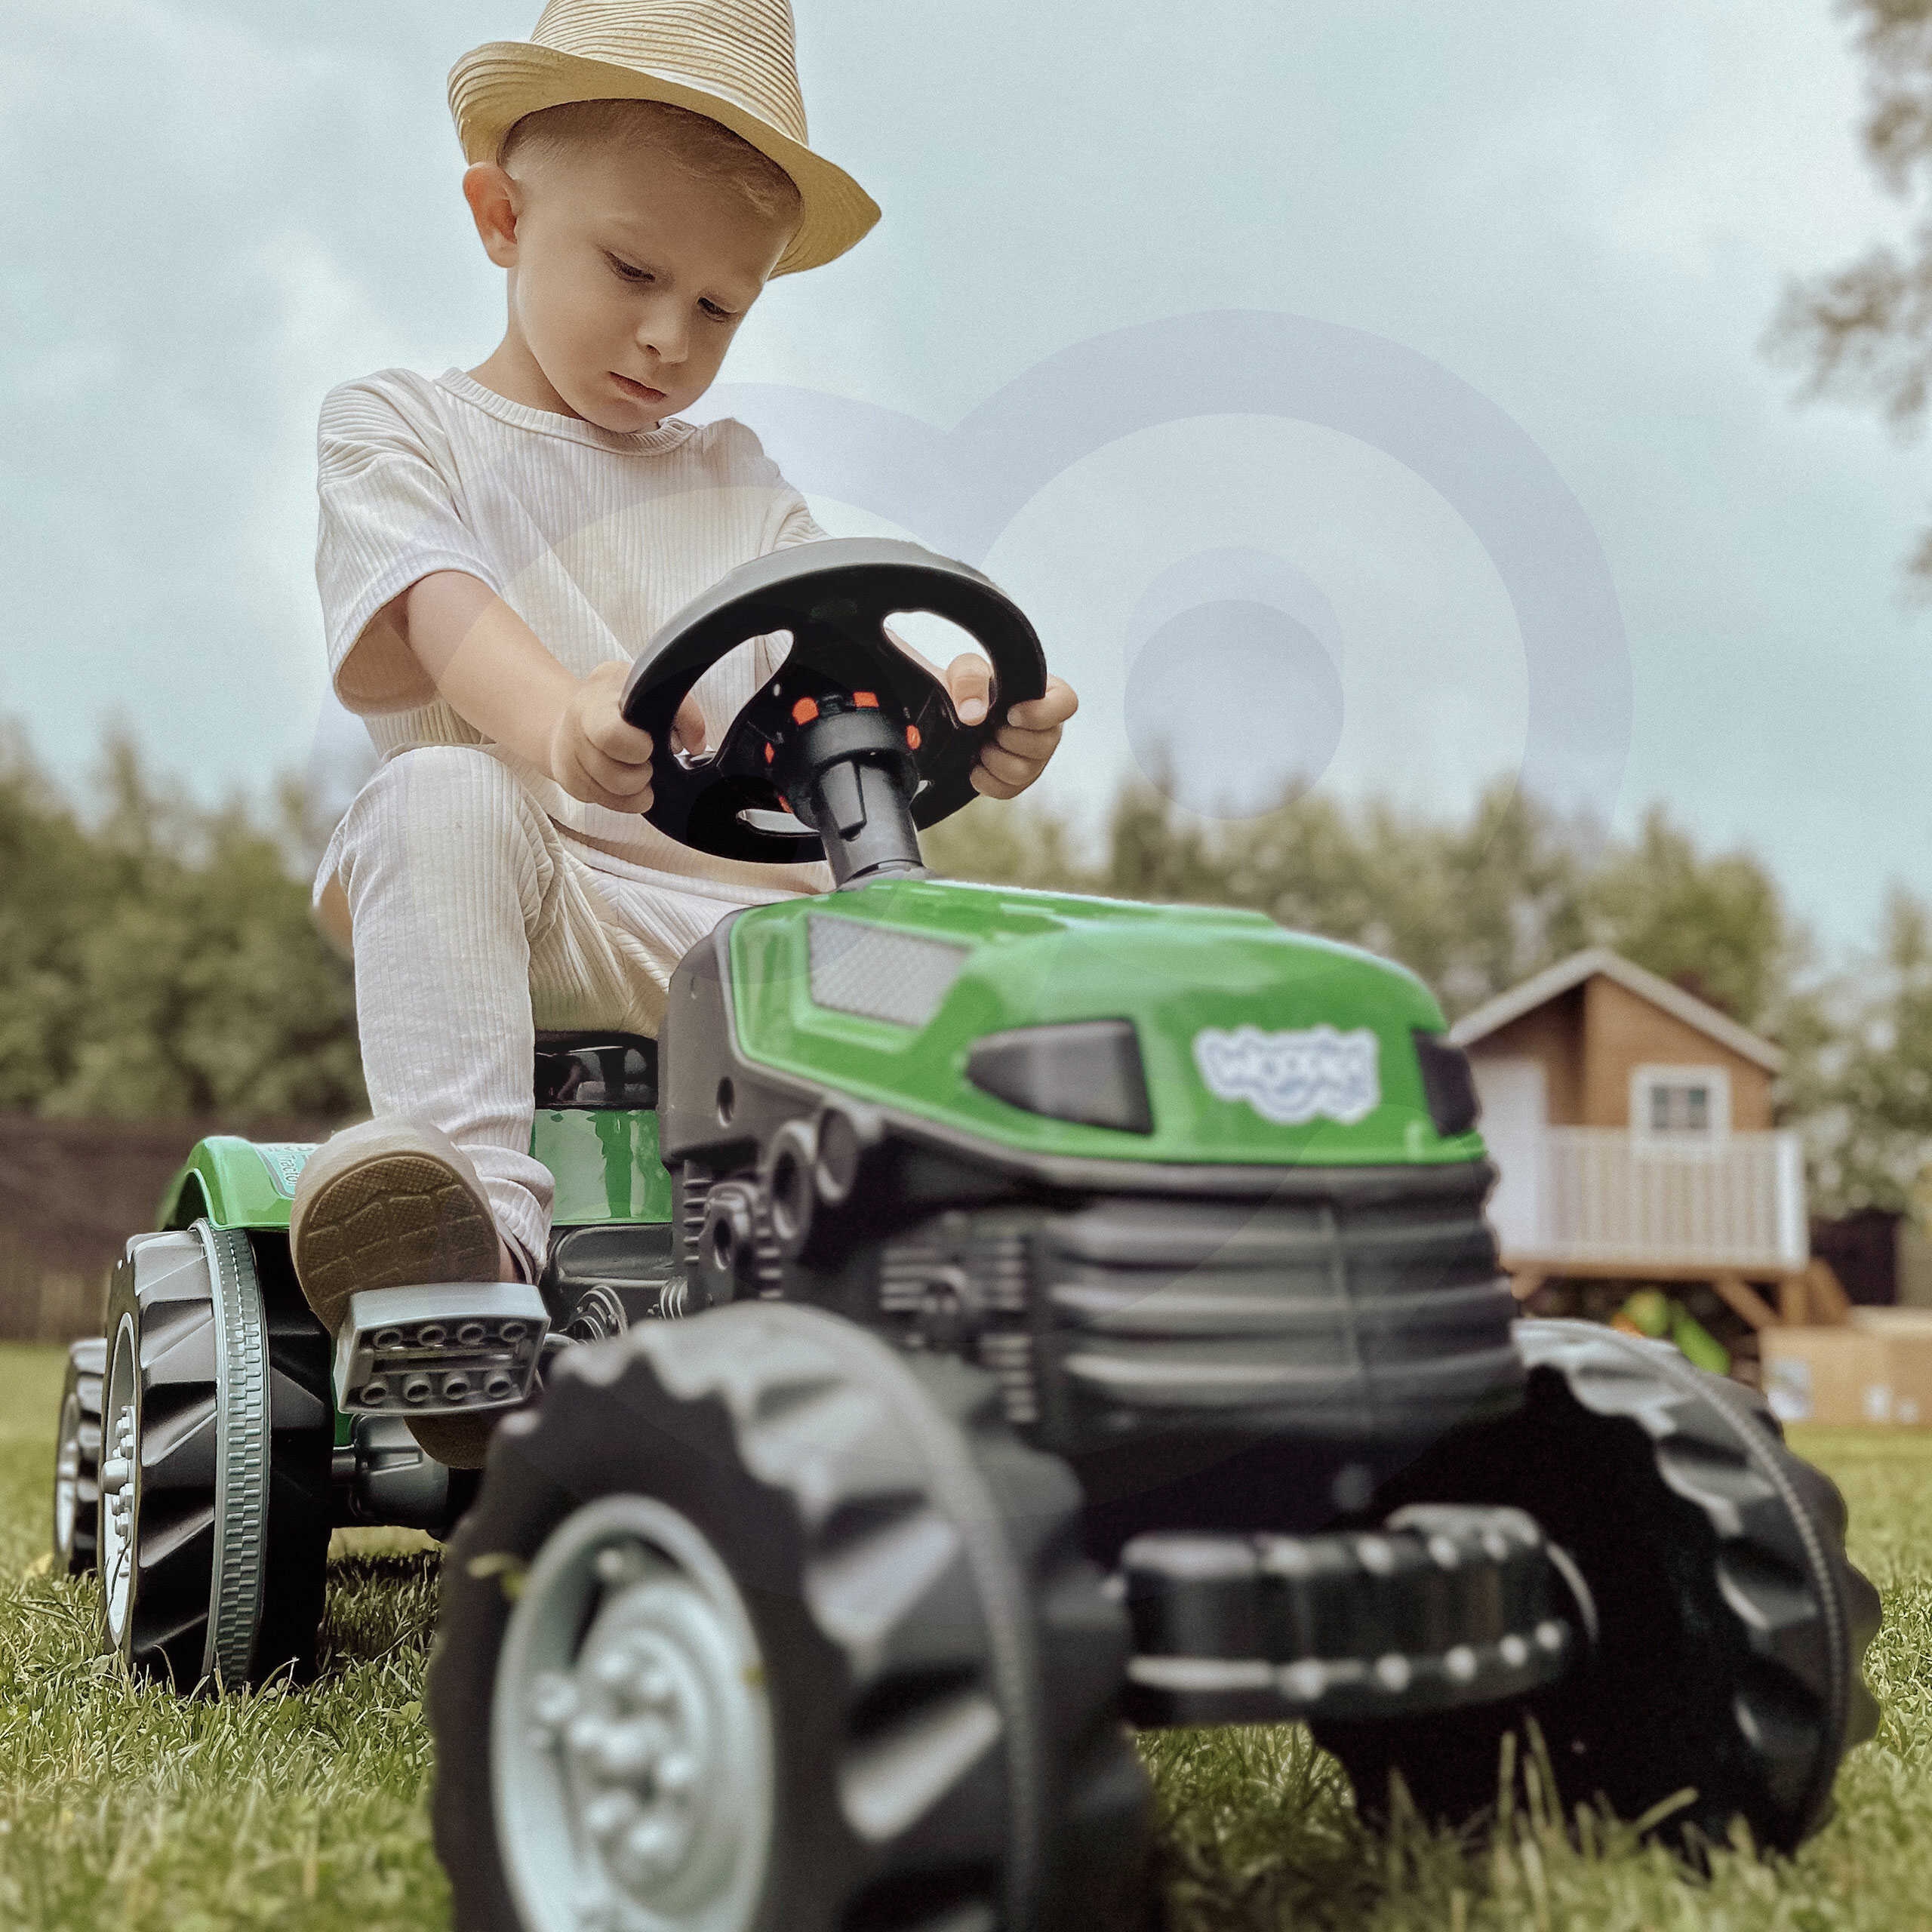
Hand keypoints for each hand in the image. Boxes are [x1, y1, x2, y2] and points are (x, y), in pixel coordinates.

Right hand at [547, 665, 710, 812]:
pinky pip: (605, 803)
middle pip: (615, 776)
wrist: (577, 716)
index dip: (638, 749)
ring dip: (636, 789)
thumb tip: (696, 744)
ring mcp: (569, 753)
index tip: (648, 746)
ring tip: (638, 770)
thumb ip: (683, 712)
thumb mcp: (653, 693)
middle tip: (645, 761)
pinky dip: (622, 799)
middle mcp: (578, 723)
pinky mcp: (569, 780)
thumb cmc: (622, 706)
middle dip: (640, 775)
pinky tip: (623, 780)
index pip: (612, 735)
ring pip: (613, 794)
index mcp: (600, 696)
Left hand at [944, 655, 1078, 799]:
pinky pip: (1008, 790)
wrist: (951, 715)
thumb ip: (969, 679)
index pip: (1067, 703)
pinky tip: (975, 765)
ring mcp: (1035, 758)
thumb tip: (974, 714)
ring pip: (1025, 771)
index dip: (1042, 714)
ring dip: (995, 759)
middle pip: (1045, 744)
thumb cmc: (968, 688)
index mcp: (1045, 695)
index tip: (1012, 714)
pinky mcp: (1017, 781)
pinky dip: (985, 780)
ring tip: (981, 745)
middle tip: (988, 727)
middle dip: (1008, 738)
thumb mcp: (964, 669)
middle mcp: (1047, 729)